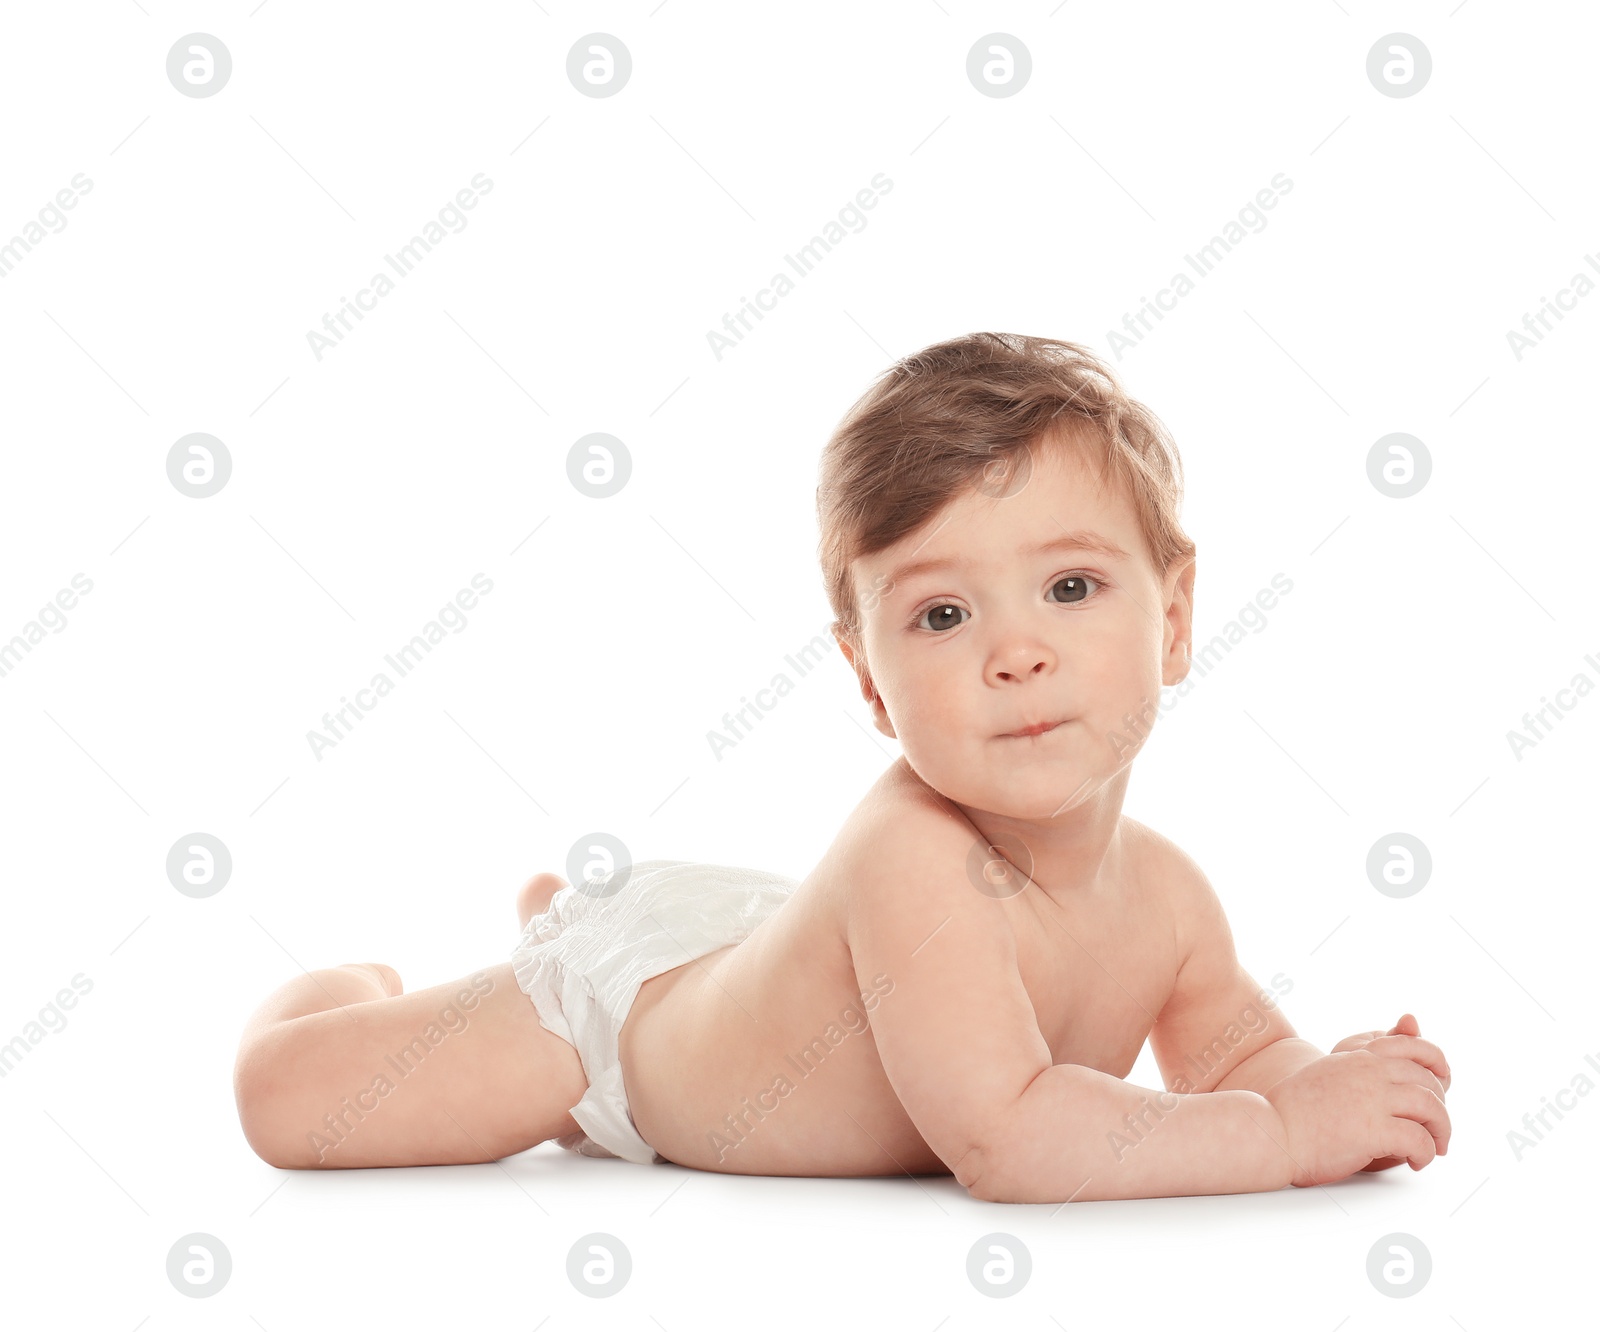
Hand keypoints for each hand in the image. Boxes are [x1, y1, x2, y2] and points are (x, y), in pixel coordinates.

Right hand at [1264, 1045, 1450, 1187]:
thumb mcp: (1326, 1074)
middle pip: (1429, 1081)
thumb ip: (1354, 1069)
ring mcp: (1373, 1100)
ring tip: (1435, 1147)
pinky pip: (1420, 1140)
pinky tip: (1416, 1161)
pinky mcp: (1374, 1130)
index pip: (1413, 1046)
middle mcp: (1370, 1073)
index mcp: (1358, 1058)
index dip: (1436, 1062)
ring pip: (1432, 1108)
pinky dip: (1426, 1153)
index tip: (1443, 1081)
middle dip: (1441, 1108)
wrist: (1272, 1131)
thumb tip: (1376, 1074)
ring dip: (1441, 1131)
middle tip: (1438, 1130)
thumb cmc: (1293, 1111)